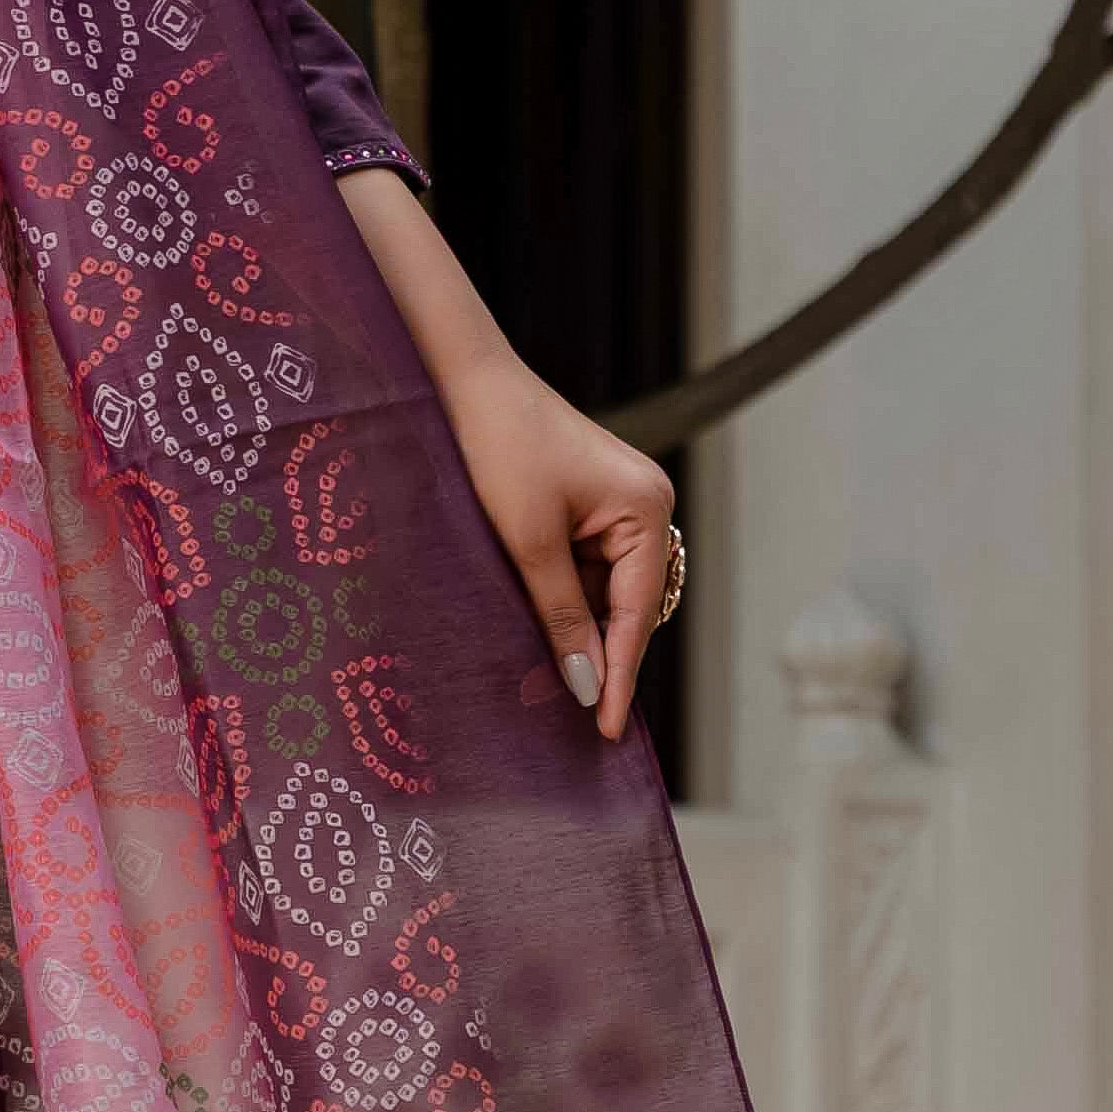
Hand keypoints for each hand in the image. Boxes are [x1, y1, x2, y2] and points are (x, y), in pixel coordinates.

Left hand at [438, 357, 677, 750]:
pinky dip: (563, 597)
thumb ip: (561, 616)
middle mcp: (648, 505)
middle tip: (569, 713)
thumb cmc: (498, 449)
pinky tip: (535, 627)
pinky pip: (586, 568)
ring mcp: (621, 504)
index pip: (637, 612)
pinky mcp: (591, 504)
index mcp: (647, 507)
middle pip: (629, 604)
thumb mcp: (528, 542)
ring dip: (575, 626)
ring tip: (543, 676)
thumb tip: (585, 685)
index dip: (619, 675)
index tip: (604, 729)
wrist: (464, 382)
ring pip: (606, 591)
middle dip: (598, 652)